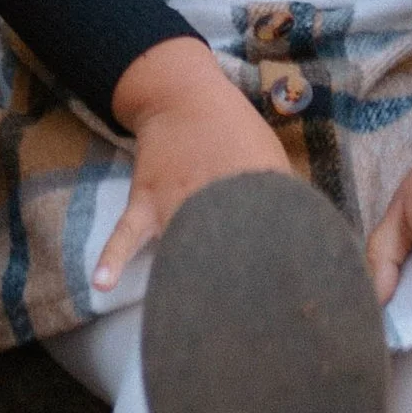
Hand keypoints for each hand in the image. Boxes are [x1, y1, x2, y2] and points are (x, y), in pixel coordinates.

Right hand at [92, 35, 289, 292]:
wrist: (181, 96)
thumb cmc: (234, 129)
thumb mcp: (270, 156)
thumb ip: (286, 198)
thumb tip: (309, 237)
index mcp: (248, 186)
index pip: (264, 234)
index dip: (272, 267)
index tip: (279, 296)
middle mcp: (209, 196)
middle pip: (220, 248)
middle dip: (227, 282)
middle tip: (236, 317)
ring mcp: (171, 200)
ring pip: (177, 246)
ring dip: (182, 276)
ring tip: (186, 312)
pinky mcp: (143, 201)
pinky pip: (124, 233)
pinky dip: (111, 257)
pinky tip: (102, 282)